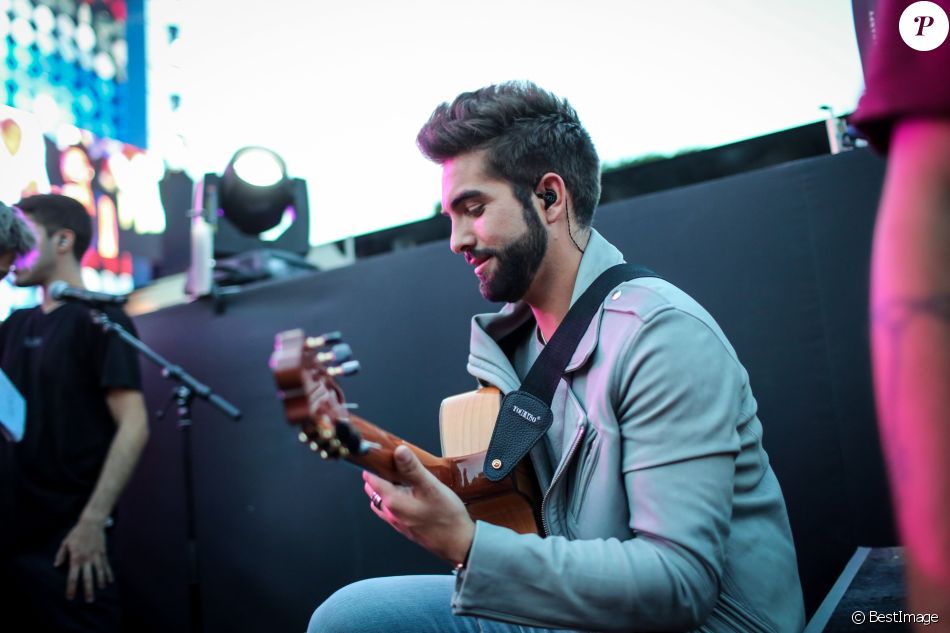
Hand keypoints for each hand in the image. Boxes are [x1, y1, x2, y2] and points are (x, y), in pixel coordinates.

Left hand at [54, 517, 113, 601]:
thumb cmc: (77, 532)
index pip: (73, 577)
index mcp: (76, 558)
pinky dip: (108, 574)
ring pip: (99, 572)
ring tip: (101, 591)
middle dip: (88, 590)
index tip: (70, 597)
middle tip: (89, 601)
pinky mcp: (103, 552)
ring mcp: (96, 556)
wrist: (92, 522)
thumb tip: (57, 565)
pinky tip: (110, 581)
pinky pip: (106, 565)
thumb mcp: (65, 542)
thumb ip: (61, 555)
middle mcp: (87, 559)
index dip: (71, 588)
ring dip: (100, 583)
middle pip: (88, 578)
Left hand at [364, 445, 474, 564]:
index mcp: (392, 501)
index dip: (373, 464)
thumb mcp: (431, 487)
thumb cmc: (446, 517)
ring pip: (382, 499)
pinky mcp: (404, 526)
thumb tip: (399, 451)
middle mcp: (390, 513)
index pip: (371, 479)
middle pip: (375, 489)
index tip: (379, 453)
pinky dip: (394, 497)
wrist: (458, 543)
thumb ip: (413, 468)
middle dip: (379, 474)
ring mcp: (396, 521)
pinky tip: (409, 493)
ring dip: (387, 486)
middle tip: (393, 461)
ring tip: (401, 475)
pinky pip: (392, 508)